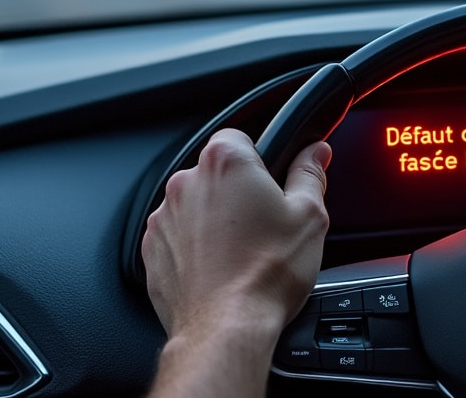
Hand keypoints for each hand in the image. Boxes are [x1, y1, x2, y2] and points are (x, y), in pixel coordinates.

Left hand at [142, 129, 330, 396]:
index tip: (274, 182)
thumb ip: (310, 174)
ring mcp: (164, 218)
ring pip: (195, 205)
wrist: (226, 328)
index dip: (261, 159)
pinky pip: (176, 237)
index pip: (241, 137)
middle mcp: (187, 183)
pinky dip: (194, 247)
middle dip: (238, 192)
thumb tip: (314, 153)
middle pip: (216, 172)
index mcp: (226, 162)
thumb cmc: (266, 274)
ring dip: (214, 220)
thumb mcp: (309, 217)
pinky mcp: (151, 250)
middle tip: (264, 223)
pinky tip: (220, 268)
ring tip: (242, 251)